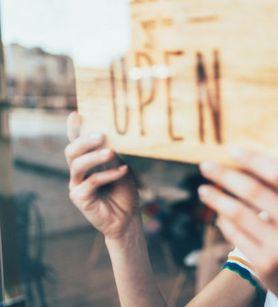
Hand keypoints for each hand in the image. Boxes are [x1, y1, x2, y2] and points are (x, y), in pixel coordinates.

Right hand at [65, 112, 138, 239]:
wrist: (127, 218)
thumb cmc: (124, 191)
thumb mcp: (121, 167)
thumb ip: (113, 154)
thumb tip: (109, 137)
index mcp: (87, 161)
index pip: (77, 142)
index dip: (74, 129)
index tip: (76, 114)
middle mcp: (78, 171)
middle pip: (71, 151)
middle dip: (84, 140)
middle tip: (101, 135)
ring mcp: (76, 185)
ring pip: (77, 165)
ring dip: (94, 156)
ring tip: (111, 152)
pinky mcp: (80, 198)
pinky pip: (91, 182)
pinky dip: (108, 175)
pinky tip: (123, 171)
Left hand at [198, 148, 277, 303]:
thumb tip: (241, 160)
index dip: (252, 158)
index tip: (230, 149)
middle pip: (253, 189)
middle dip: (224, 174)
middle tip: (205, 165)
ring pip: (238, 212)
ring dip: (216, 197)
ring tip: (203, 189)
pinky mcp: (266, 264)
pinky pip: (235, 234)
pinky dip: (223, 221)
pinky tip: (219, 214)